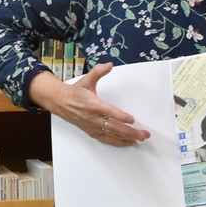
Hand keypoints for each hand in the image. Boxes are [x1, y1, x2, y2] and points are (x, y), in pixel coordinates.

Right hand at [31, 64, 149, 145]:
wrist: (61, 103)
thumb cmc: (76, 92)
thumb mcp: (87, 80)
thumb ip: (98, 72)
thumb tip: (109, 65)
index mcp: (93, 105)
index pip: (108, 112)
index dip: (120, 116)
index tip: (131, 119)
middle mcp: (94, 118)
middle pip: (114, 127)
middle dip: (130, 131)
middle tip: (144, 134)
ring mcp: (93, 127)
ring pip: (113, 135)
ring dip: (128, 138)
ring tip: (140, 138)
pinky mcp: (93, 132)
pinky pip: (108, 139)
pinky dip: (119, 142)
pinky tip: (129, 141)